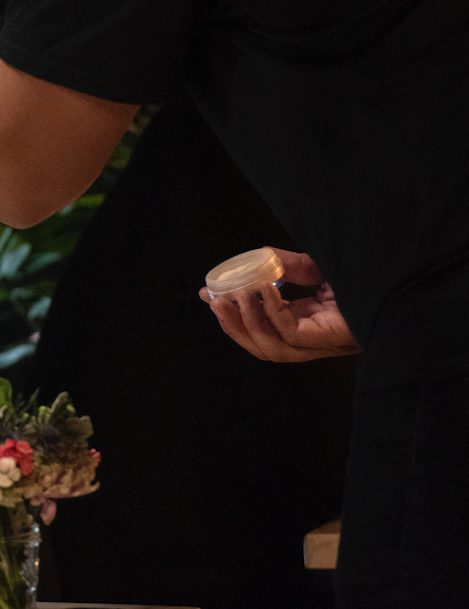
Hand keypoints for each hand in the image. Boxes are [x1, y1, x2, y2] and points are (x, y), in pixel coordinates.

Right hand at [199, 248, 361, 362]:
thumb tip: (259, 259)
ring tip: (231, 295)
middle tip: (212, 300)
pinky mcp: (331, 339)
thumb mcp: (318, 266)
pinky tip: (263, 288)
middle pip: (264, 348)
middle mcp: (314, 341)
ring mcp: (323, 343)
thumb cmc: (365, 275)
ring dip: (246, 323)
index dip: (233, 316)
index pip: (263, 331)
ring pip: (273, 349)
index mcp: (309, 326)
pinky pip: (290, 333)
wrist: (399, 276)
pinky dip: (270, 312)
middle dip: (233, 326)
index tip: (208, 294)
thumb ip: (289, 266)